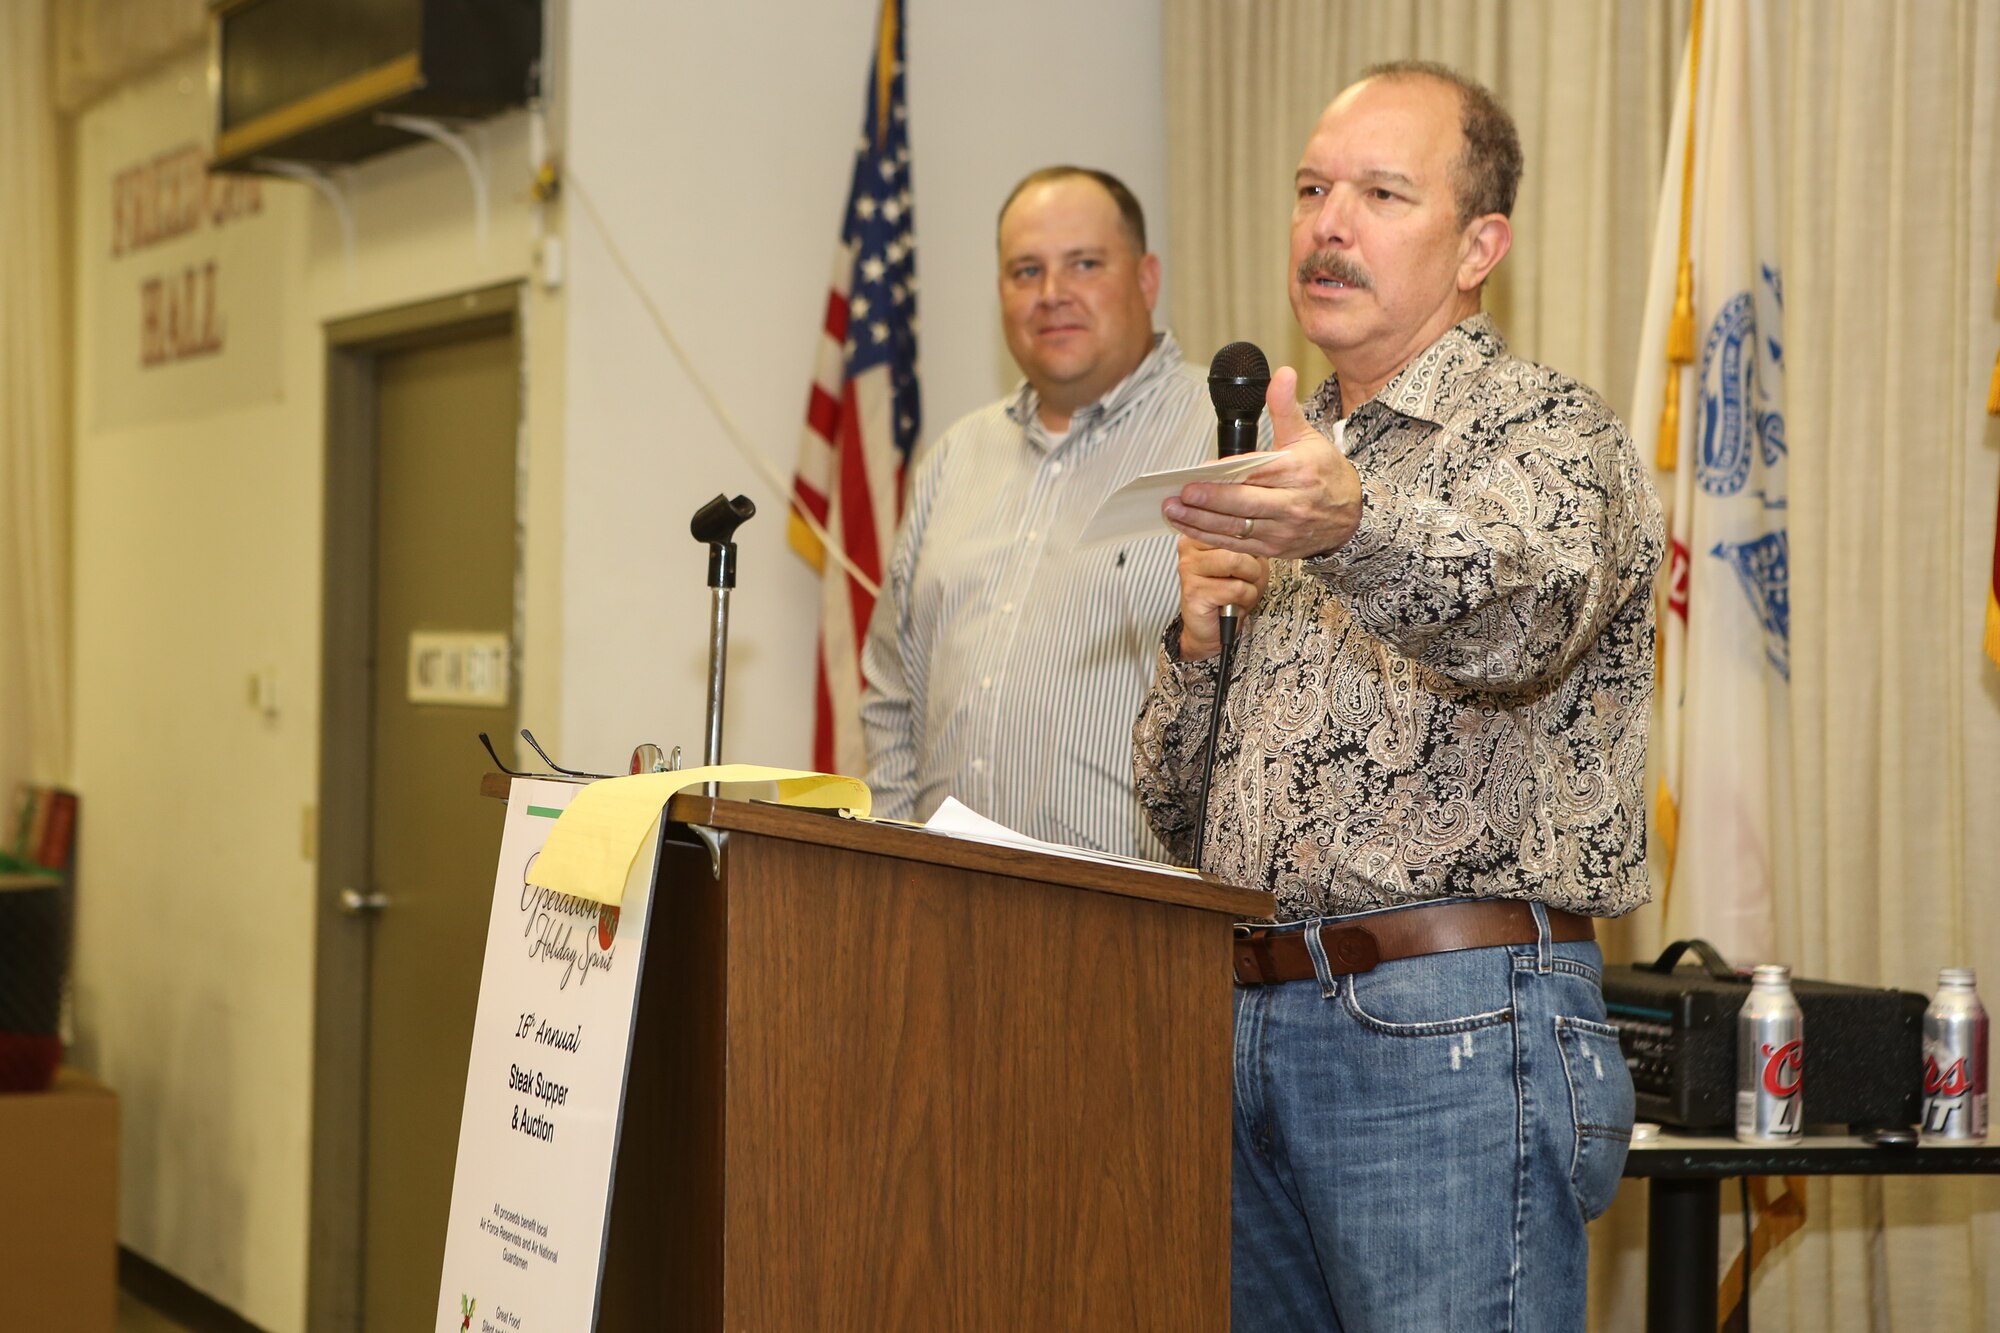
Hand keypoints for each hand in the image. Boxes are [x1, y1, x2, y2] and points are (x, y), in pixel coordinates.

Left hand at [1162, 366, 1361, 559]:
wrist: (1351, 516)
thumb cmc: (1324, 472)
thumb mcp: (1307, 436)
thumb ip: (1286, 407)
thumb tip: (1282, 374)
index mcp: (1298, 473)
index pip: (1257, 472)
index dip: (1225, 474)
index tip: (1198, 472)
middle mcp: (1292, 505)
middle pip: (1243, 504)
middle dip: (1208, 501)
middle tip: (1179, 495)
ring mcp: (1283, 531)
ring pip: (1236, 528)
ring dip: (1200, 522)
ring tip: (1172, 511)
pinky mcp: (1275, 550)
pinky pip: (1237, 546)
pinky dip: (1210, 538)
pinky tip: (1187, 528)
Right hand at [1174, 537, 1268, 661]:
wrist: (1215, 627)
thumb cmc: (1232, 591)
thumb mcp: (1248, 559)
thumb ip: (1248, 543)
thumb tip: (1255, 536)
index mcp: (1201, 531)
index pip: (1234, 523)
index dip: (1252, 544)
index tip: (1250, 558)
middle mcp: (1188, 545)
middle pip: (1238, 541)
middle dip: (1254, 565)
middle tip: (1245, 580)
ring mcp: (1188, 568)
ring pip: (1237, 562)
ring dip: (1250, 582)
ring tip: (1239, 591)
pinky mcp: (1193, 591)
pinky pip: (1236, 588)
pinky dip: (1245, 598)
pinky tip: (1233, 603)